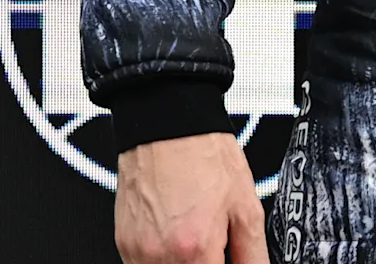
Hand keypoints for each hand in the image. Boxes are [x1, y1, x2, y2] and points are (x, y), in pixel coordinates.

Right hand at [114, 132, 268, 263]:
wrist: (169, 126)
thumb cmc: (205, 156)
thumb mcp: (246, 206)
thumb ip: (252, 254)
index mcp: (195, 249)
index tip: (226, 258)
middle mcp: (159, 256)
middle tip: (216, 248)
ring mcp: (136, 252)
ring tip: (196, 237)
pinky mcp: (123, 244)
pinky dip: (164, 259)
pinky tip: (177, 236)